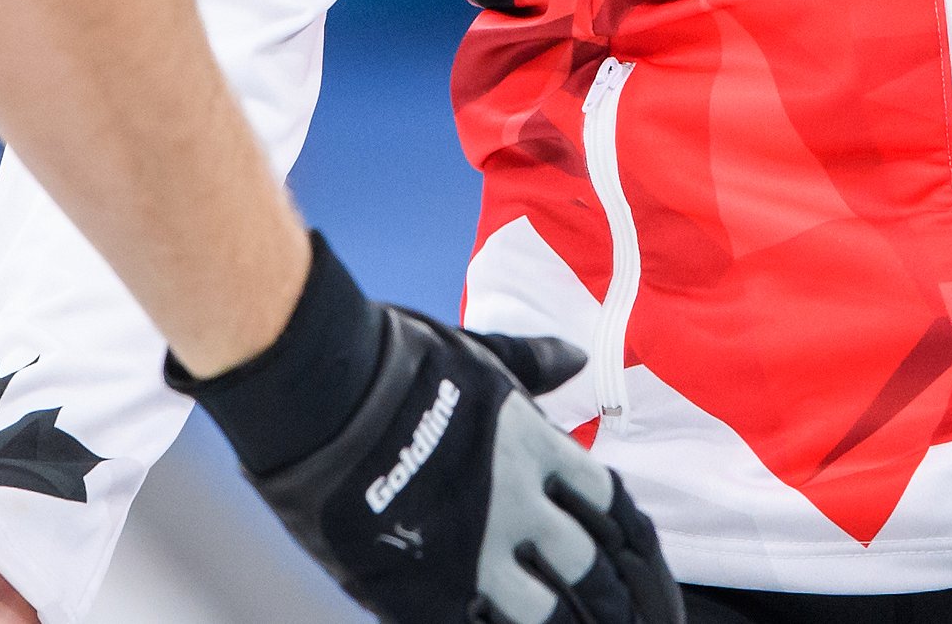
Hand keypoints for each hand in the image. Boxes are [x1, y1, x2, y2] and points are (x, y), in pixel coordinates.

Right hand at [204, 298, 678, 623]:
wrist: (325, 399)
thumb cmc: (398, 363)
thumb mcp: (479, 354)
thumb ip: (533, 363)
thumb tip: (578, 357)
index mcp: (536, 449)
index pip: (608, 502)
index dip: (623, 531)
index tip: (625, 549)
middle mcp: (518, 507)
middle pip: (590, 568)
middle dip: (607, 591)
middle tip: (613, 608)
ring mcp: (475, 555)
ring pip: (544, 613)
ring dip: (554, 617)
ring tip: (558, 621)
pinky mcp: (427, 591)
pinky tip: (489, 620)